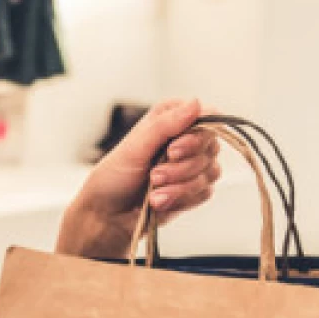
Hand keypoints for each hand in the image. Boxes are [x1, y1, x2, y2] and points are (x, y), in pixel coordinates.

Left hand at [57, 98, 220, 258]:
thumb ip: (166, 124)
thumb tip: (196, 103)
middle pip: (210, 147)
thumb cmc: (114, 177)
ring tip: (153, 192)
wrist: (108, 214)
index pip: (207, 116)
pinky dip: (180, 199)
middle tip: (154, 175)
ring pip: (210, 172)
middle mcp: (186, 139)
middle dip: (181, 167)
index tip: (173, 150)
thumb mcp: (135, 146)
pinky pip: (204, 193)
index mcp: (171, 119)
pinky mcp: (194, 189)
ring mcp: (192, 165)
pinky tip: (159, 202)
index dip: (196, 135)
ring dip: (179, 186)